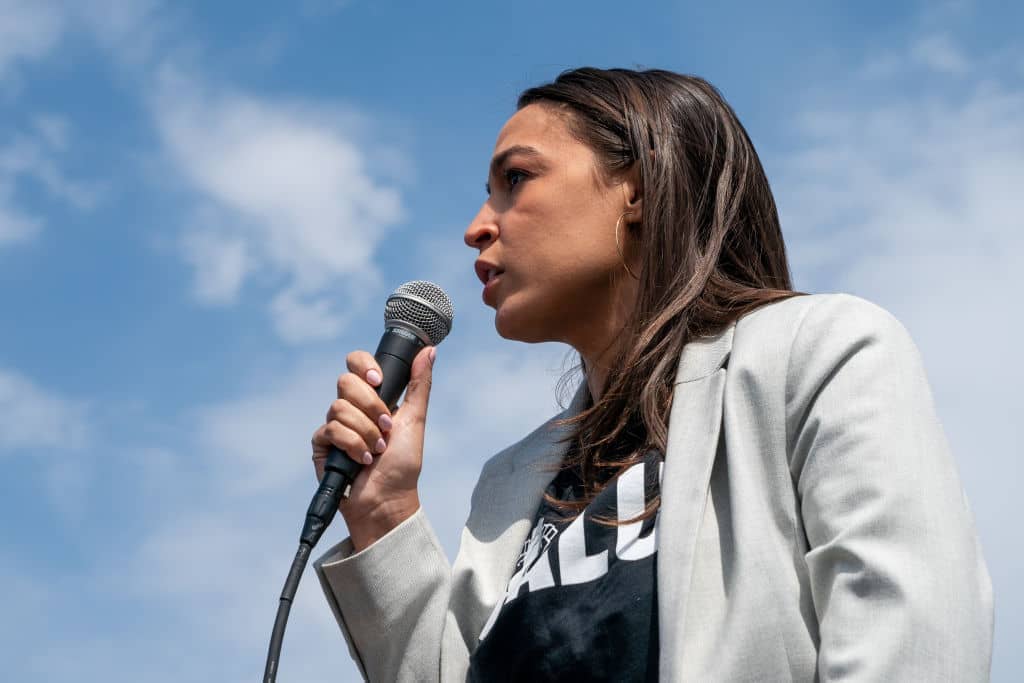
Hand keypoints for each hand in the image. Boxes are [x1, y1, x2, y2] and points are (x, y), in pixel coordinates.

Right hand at [311, 345, 435, 550]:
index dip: (364, 366)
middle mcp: (351, 407)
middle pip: (346, 381)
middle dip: (370, 406)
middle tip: (386, 427)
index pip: (357, 363)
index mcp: (372, 396)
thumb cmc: (403, 464)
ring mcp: (335, 425)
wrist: (388, 499)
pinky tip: (363, 460)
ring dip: (365, 432)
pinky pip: (330, 430)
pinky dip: (352, 446)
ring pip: (339, 407)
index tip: (379, 381)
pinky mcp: (323, 444)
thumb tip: (429, 351)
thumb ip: (420, 384)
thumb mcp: (416, 420)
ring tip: (378, 450)